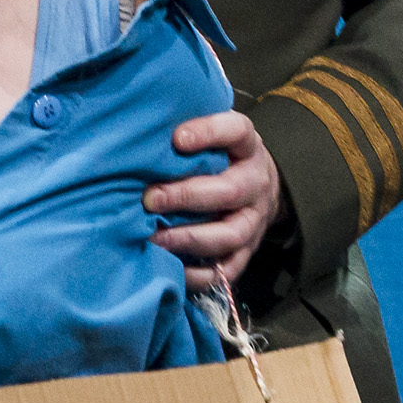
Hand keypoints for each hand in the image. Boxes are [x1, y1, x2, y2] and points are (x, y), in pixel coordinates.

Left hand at [147, 109, 279, 294]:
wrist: (261, 188)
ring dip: (189, 237)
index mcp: (248, 148)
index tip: (177, 138)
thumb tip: (141, 128)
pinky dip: (199, 274)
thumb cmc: (222, 157)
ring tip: (155, 237)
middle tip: (150, 198)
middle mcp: (255, 184)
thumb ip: (189, 130)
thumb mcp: (215, 135)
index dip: (210, 133)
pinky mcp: (247, 253)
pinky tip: (171, 268)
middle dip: (186, 196)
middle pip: (229, 191)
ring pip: (229, 235)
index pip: (237, 132)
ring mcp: (253, 221)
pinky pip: (227, 270)